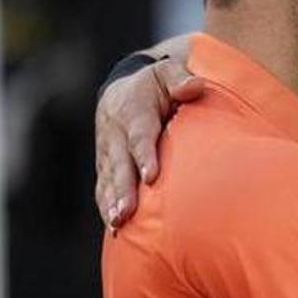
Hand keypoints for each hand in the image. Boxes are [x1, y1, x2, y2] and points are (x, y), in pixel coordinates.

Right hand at [94, 58, 202, 229]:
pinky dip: (106, 204)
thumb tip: (194, 87)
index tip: (151, 177)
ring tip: (118, 222)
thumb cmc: (156, 83)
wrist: (123, 88)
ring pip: (108, 178)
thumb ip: (180, 79)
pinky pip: (103, 185)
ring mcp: (107, 150)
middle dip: (123, 188)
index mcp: (132, 109)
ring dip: (112, 201)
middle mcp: (115, 132)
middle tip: (127, 211)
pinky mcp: (105, 164)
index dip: (144, 155)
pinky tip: (114, 226)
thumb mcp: (168, 72)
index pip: (139, 135)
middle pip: (119, 163)